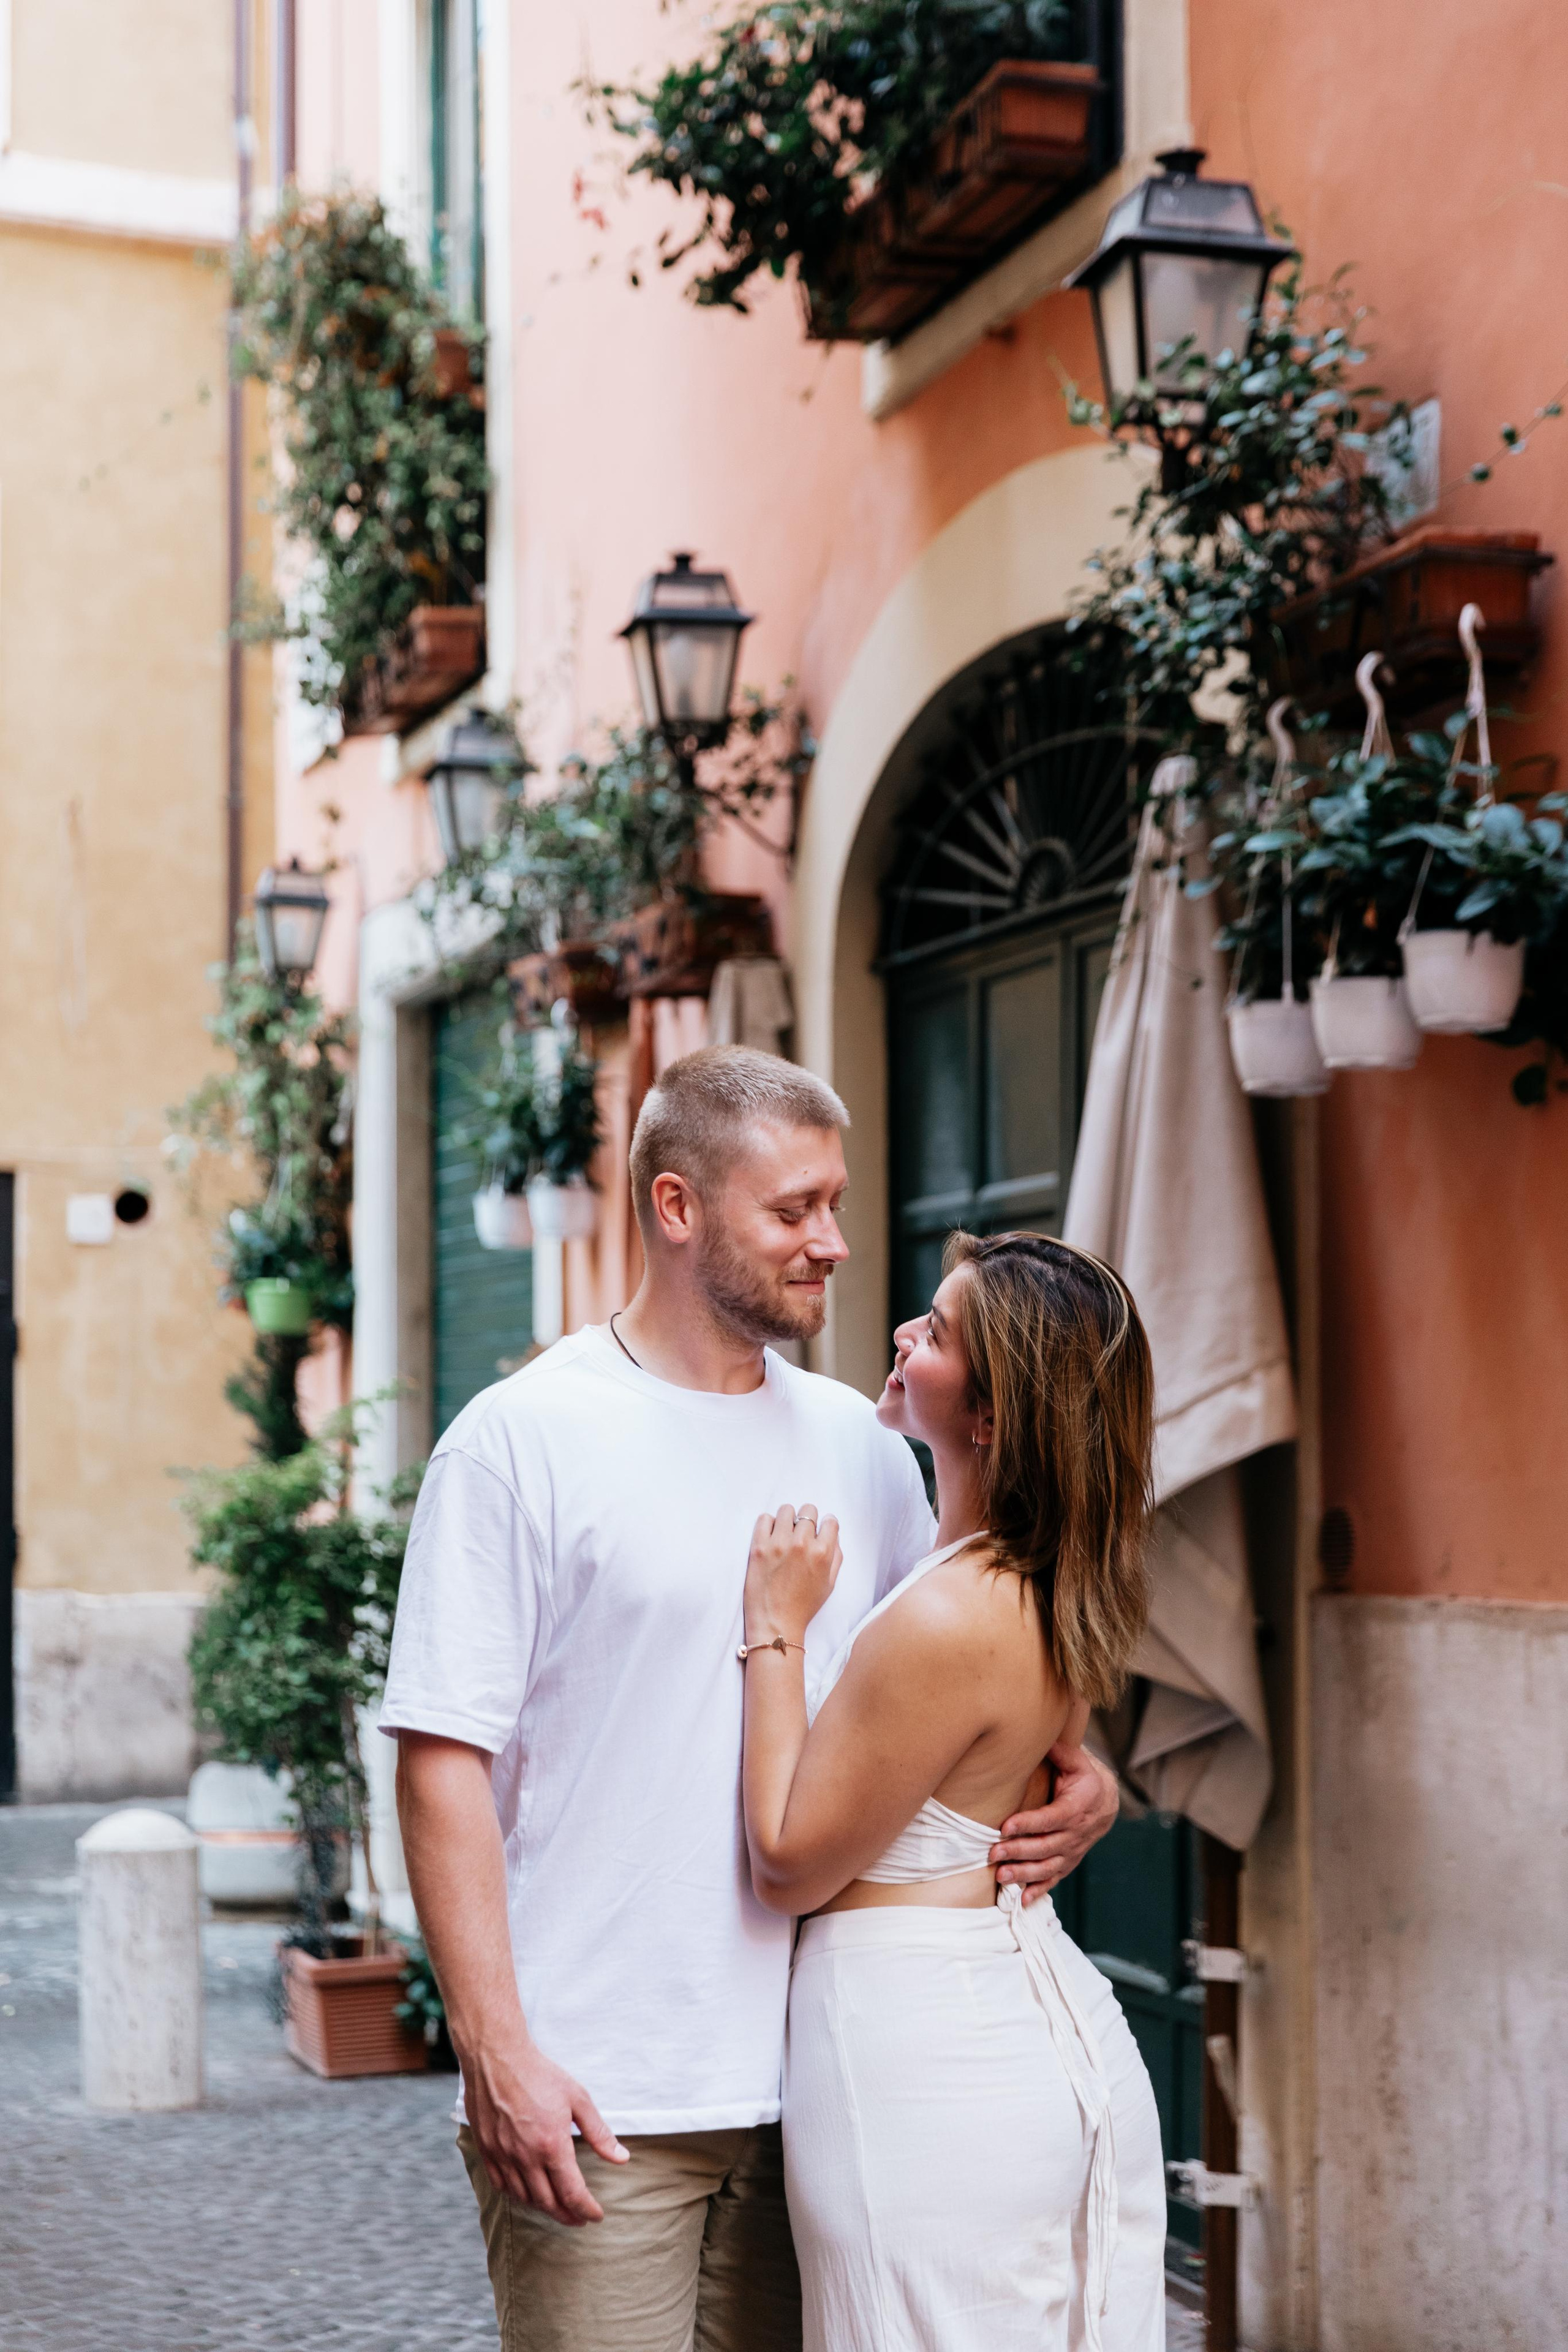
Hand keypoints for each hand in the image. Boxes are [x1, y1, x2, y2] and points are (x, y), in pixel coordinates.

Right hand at [462, 2033, 627, 2224]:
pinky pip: (501, 2186)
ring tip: (558, 2206)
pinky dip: (517, 2196)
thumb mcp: (578, 2098)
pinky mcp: (486, 2150)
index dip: (586, 2209)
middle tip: (579, 2218)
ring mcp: (503, 2156)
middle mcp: (525, 2157)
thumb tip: (621, 2158)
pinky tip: (528, 2193)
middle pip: (547, 2203)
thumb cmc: (540, 2074)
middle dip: (567, 2215)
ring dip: (543, 2208)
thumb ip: (599, 2132)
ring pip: (524, 2198)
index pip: (572, 2193)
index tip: (596, 2216)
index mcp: (552, 2145)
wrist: (497, 2057)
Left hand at [745, 1504, 842, 1645]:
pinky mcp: (759, 1547)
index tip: (818, 1533)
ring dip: (787, 1520)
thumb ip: (836, 1555)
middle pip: (808, 1511)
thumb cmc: (804, 1606)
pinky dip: (768, 1524)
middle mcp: (802, 1544)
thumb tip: (832, 1533)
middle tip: (800, 1535)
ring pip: (786, 1510)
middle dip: (807, 1521)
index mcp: (823, 1553)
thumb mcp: (830, 1583)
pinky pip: (764, 1518)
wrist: (776, 1624)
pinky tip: (770, 1538)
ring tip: (784, 1535)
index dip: (825, 1526)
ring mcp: (779, 1544)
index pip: (830, 1520)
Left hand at [990, 1740, 1118, 1906]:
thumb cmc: (1083, 1775)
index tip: (1005, 1827)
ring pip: (1049, 1866)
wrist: (1107, 1799)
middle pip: (1047, 1846)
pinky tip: (1022, 1901)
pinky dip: (1039, 1890)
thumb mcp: (1076, 1760)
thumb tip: (1038, 1735)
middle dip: (1019, 1852)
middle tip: (993, 1854)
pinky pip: (1055, 1878)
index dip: (1029, 1824)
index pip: (1052, 1818)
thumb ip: (1059, 1751)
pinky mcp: (1070, 1860)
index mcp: (1079, 1805)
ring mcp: (1075, 1850)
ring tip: (1001, 1877)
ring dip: (1024, 1874)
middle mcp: (1078, 1831)